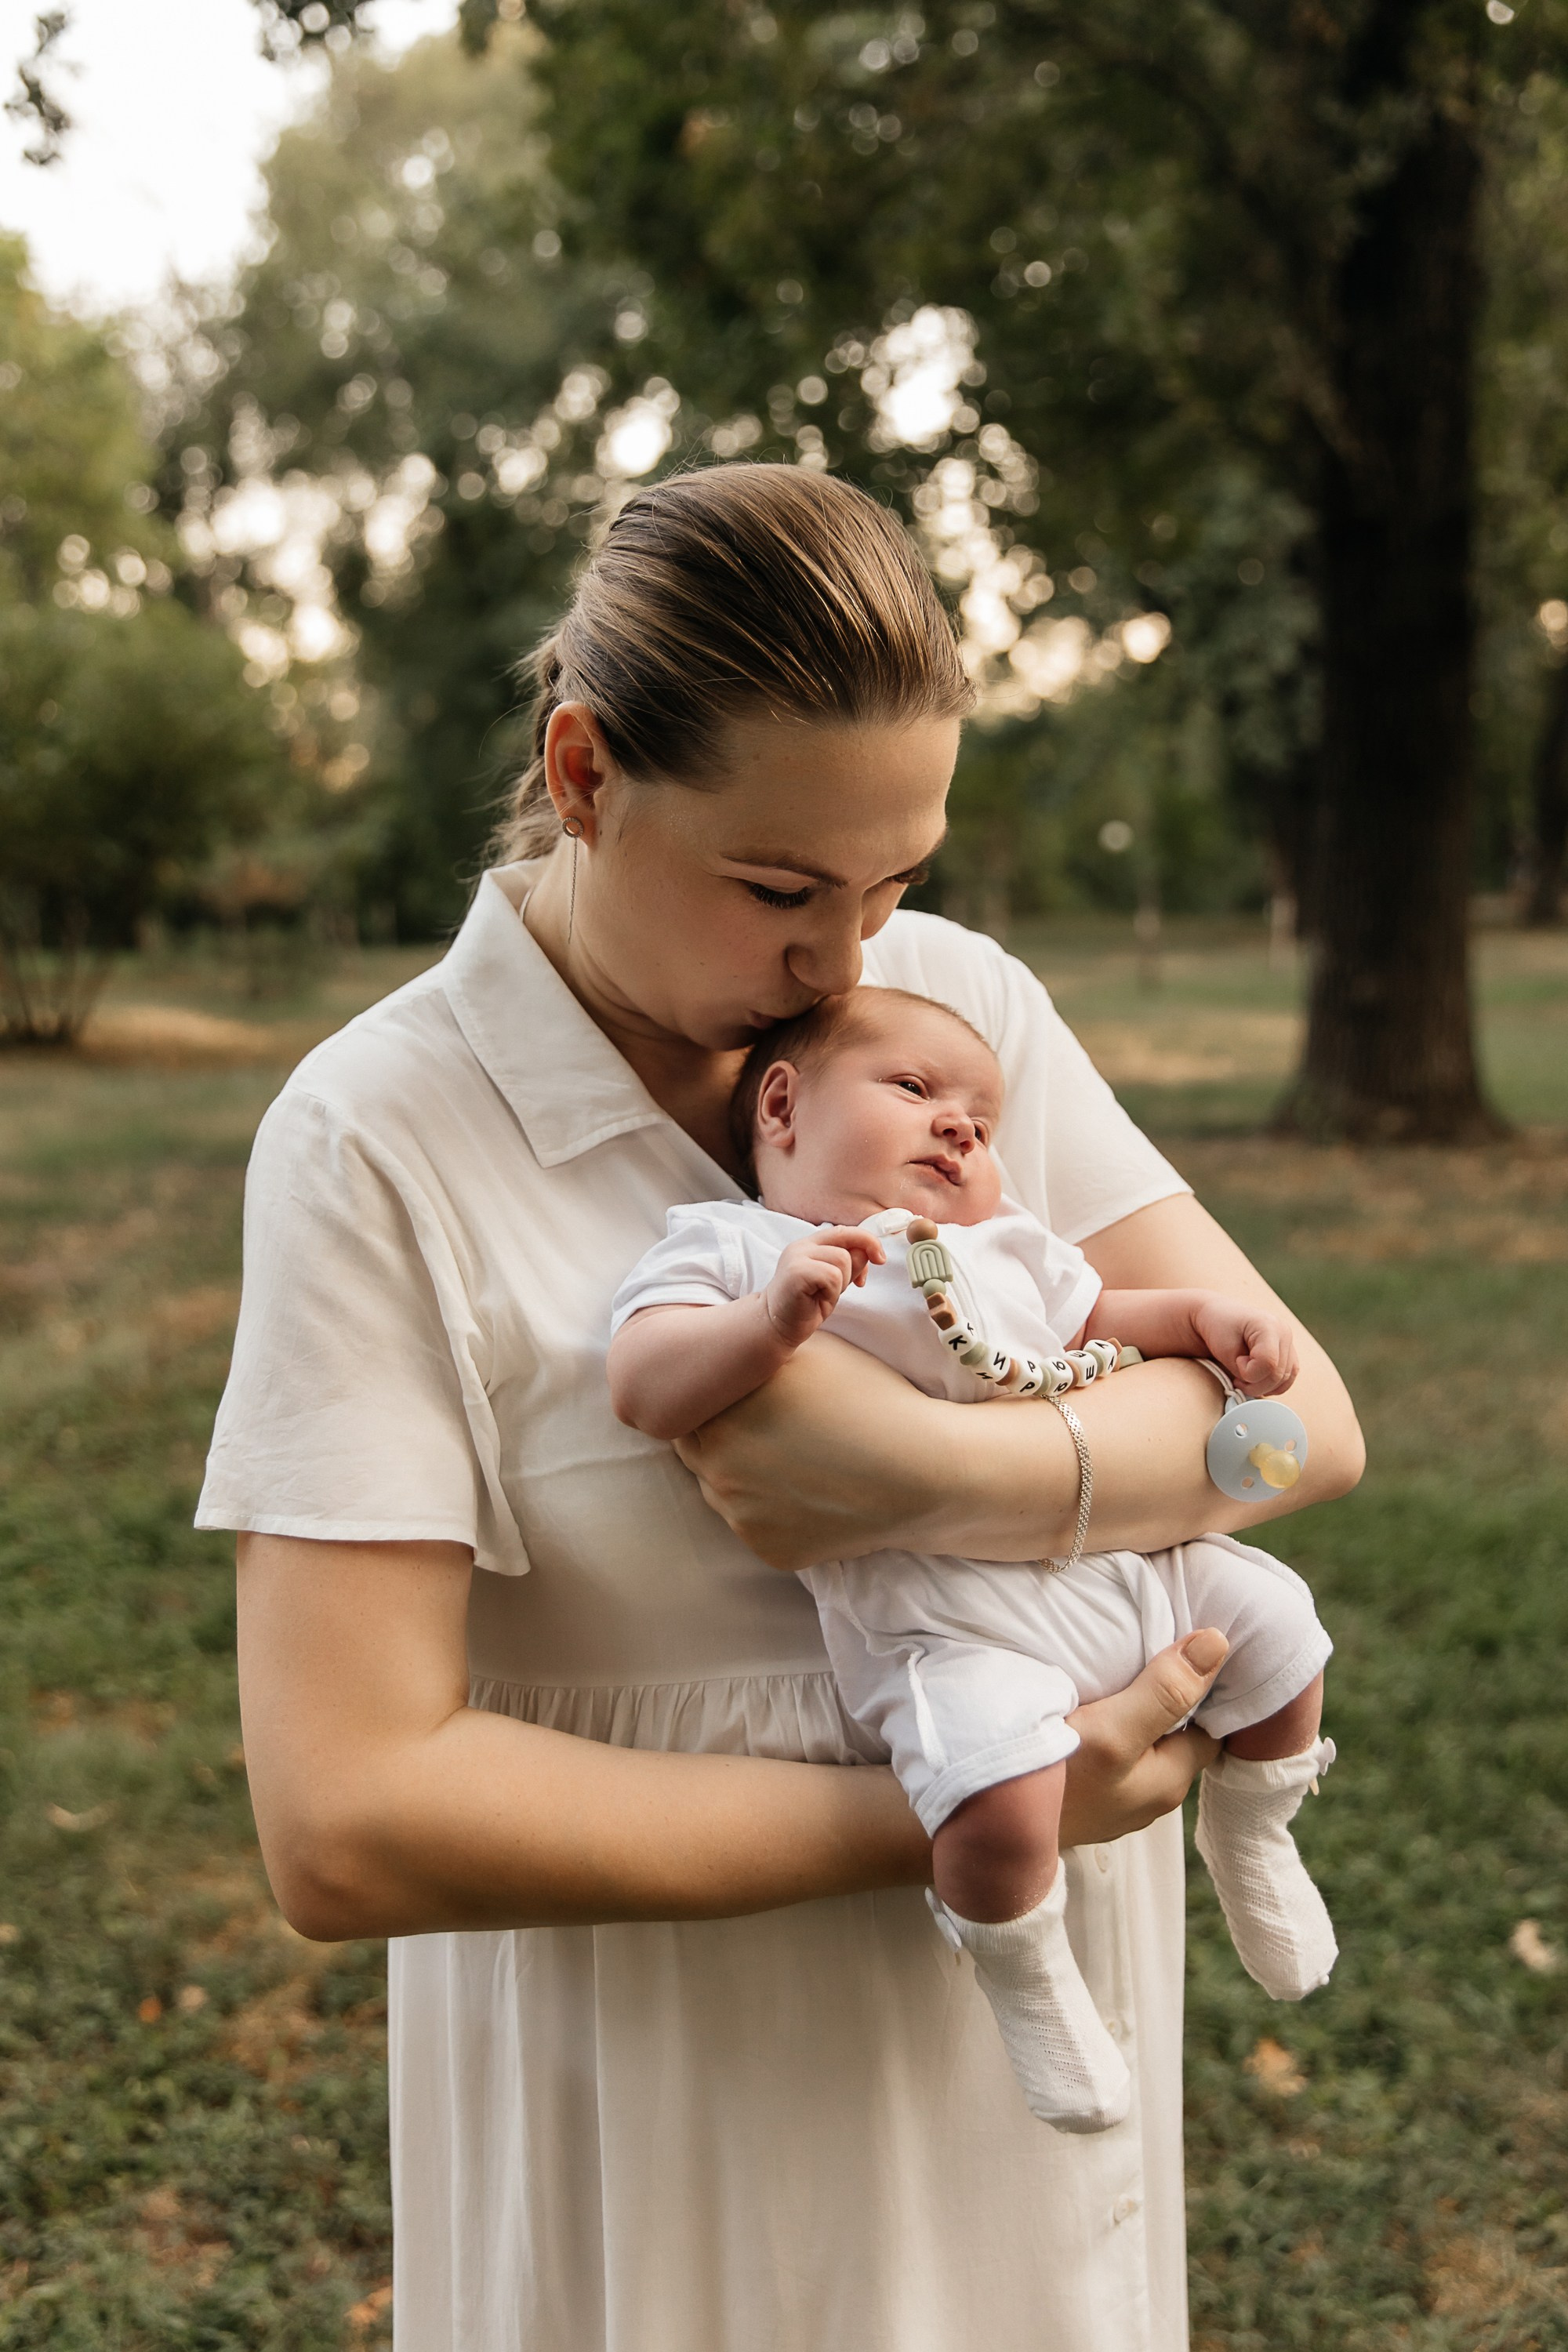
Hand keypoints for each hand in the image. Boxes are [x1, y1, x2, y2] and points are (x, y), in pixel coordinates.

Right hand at [763, 1227, 885, 1349]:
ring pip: (842, 1260)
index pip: (846, 1231)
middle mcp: (802, 1246)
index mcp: (811, 1244)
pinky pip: (832, 1276)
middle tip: (838, 1289)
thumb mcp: (834, 1281)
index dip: (868, 1241)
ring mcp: (797, 1257)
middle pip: (848, 1245)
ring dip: (841, 1284)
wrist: (777, 1326)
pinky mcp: (796, 1272)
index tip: (880, 1259)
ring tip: (823, 1295)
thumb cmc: (805, 1305)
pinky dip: (832, 1292)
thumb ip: (850, 1264)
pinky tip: (818, 1299)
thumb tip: (870, 1252)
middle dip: (853, 1270)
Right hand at [1058, 1628, 1227, 1845]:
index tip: (1189, 1648)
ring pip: (1143, 1744)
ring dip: (1137, 1713)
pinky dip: (1110, 1729)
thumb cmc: (1054, 1785)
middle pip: (1176, 1734)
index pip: (1210, 1726)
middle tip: (1151, 1648)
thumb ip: (1165, 1691)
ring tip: (1120, 1671)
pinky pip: (1113, 1755)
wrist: (992, 1830)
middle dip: (1169, 1697)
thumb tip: (1218, 1644)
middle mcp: (1151, 1796)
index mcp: (1171, 1781)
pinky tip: (1089, 1708)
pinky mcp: (1086, 1797)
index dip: (1205, 1687)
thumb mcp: (1115, 1731)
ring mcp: (1116, 1801)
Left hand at [1192, 1296, 1298, 1397]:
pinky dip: (1272, 1385)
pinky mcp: (1288, 1353)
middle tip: (1236, 1378)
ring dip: (1263, 1387)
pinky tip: (1255, 1380)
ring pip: (1285, 1379)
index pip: (1269, 1363)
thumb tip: (1258, 1387)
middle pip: (1279, 1374)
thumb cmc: (1218, 1329)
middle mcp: (1284, 1332)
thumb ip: (1243, 1372)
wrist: (1217, 1316)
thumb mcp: (1225, 1350)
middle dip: (1255, 1384)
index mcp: (1269, 1325)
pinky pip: (1287, 1378)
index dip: (1249, 1372)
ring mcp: (1288, 1342)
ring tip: (1244, 1378)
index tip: (1235, 1361)